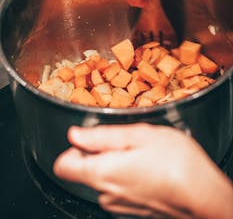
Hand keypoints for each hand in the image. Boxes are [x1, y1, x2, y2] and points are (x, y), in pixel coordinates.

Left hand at [53, 123, 232, 217]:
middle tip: (127, 142)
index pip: (63, 165)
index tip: (93, 138)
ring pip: (103, 177)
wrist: (205, 197)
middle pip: (84, 170)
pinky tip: (148, 168)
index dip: (74, 148)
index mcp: (103, 172)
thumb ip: (102, 136)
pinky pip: (118, 187)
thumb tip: (76, 134)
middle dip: (100, 152)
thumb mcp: (140, 135)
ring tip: (142, 154)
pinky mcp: (132, 208)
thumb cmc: (178, 164)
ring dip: (115, 162)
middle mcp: (106, 193)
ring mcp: (119, 204)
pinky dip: (126, 175)